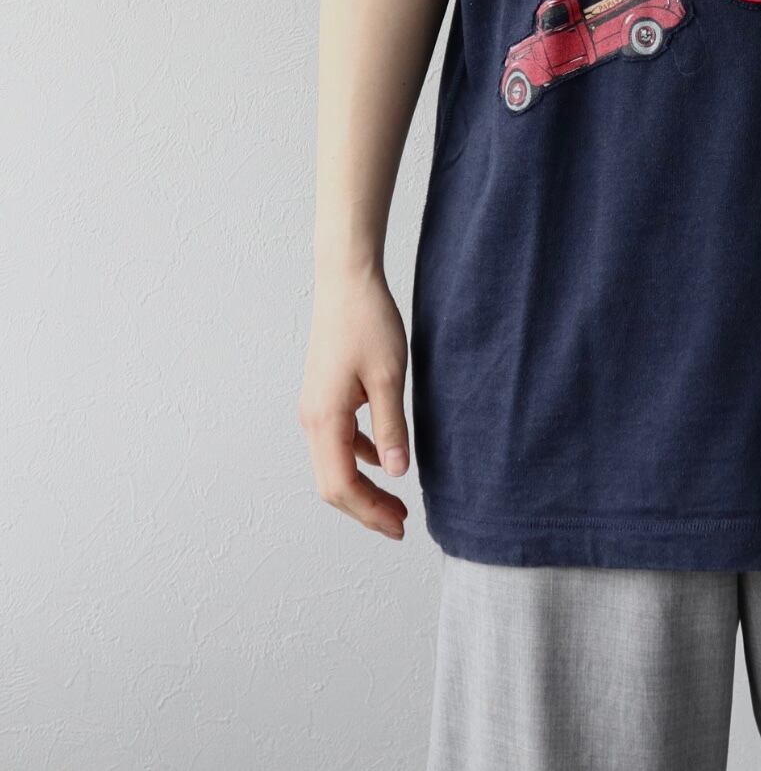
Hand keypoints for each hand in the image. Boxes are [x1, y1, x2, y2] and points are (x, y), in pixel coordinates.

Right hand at [298, 265, 410, 538]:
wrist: (346, 282)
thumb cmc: (368, 322)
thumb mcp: (390, 377)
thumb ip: (392, 427)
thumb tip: (397, 474)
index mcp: (325, 419)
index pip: (342, 485)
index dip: (370, 512)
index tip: (399, 525)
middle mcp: (312, 419)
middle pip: (332, 483)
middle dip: (365, 508)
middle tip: (400, 523)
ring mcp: (315, 408)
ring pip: (334, 464)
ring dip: (363, 487)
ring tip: (396, 501)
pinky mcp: (324, 397)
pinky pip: (338, 441)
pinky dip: (359, 459)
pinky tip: (386, 459)